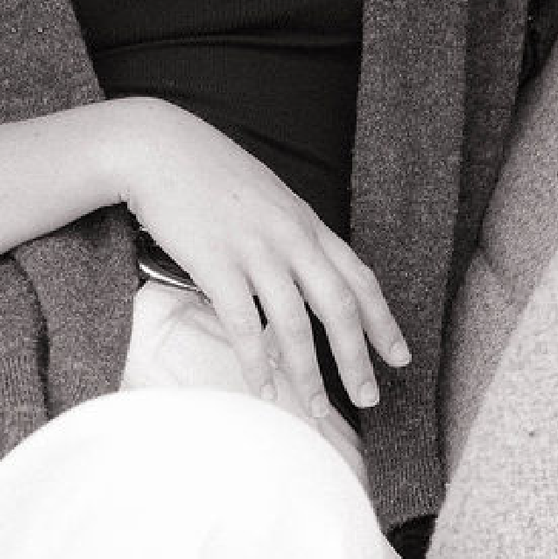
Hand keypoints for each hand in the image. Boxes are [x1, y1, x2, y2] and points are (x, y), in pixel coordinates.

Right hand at [107, 101, 409, 415]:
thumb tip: (304, 274)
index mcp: (306, 223)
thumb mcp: (267, 196)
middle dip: (356, 358)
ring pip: (294, 324)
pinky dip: (254, 362)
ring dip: (308, 374)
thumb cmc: (209, 172)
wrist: (158, 147)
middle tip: (368, 400)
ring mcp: (254, 249)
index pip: (358, 278)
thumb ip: (289, 233)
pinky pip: (243, 323)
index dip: (383, 321)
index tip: (400, 357)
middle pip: (338, 306)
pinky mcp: (215, 263)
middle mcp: (290, 237)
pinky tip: (261, 388)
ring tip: (316, 411)